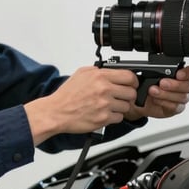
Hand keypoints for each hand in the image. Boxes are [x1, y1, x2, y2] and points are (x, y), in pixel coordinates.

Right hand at [24, 66, 138, 144]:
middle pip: (131, 92)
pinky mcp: (103, 118)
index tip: (130, 84)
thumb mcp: (81, 74)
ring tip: (108, 105)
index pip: (129, 76)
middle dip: (127, 95)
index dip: (132, 81)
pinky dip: (113, 117)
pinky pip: (119, 117)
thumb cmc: (67, 95)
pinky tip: (104, 113)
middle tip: (119, 96)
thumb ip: (98, 70)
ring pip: (126, 106)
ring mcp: (104, 104)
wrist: (56, 112)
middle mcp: (104, 89)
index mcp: (99, 76)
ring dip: (120, 107)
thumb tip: (112, 70)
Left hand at [125, 65, 188, 120]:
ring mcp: (180, 98)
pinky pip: (175, 107)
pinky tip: (156, 100)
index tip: (178, 74)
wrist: (139, 100)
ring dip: (166, 94)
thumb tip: (146, 71)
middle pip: (188, 85)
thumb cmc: (146, 85)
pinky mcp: (175, 108)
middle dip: (175, 85)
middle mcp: (182, 86)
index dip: (188, 73)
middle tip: (162, 83)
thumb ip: (151, 72)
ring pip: (182, 97)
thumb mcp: (147, 75)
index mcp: (179, 74)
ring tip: (153, 91)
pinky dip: (164, 103)